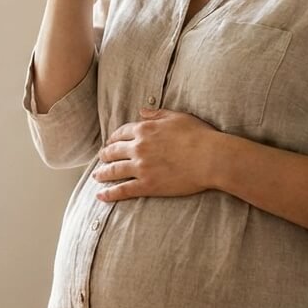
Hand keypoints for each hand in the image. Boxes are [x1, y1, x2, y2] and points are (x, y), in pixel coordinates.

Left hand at [91, 108, 222, 202]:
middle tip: (101, 158)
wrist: (211, 158)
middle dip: (105, 155)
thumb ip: (157, 114)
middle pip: (114, 151)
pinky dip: (110, 193)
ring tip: (96, 176)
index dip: (114, 138)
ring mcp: (141, 167)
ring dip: (102, 173)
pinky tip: (100, 196)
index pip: (121, 132)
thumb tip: (142, 111)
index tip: (110, 142)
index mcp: (145, 129)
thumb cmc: (199, 135)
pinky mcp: (147, 185)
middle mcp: (139, 147)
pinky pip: (123, 190)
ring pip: (114, 170)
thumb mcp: (177, 117)